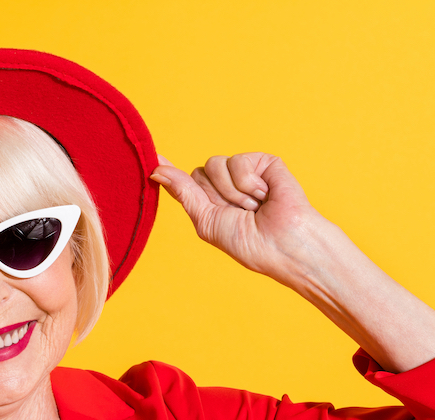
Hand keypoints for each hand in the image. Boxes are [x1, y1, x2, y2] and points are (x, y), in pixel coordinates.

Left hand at [151, 152, 323, 287]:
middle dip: (214, 196)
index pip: (183, 180)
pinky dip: (249, 184)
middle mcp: (225, 183)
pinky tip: (265, 196)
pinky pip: (238, 162)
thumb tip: (156, 169)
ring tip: (253, 207)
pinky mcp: (263, 161)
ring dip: (232, 193)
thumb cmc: (249, 243)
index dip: (169, 170)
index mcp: (210, 200)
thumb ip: (183, 193)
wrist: (284, 245)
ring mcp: (245, 170)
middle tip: (237, 214)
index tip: (151, 159)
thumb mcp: (206, 221)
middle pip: (197, 172)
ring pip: (215, 165)